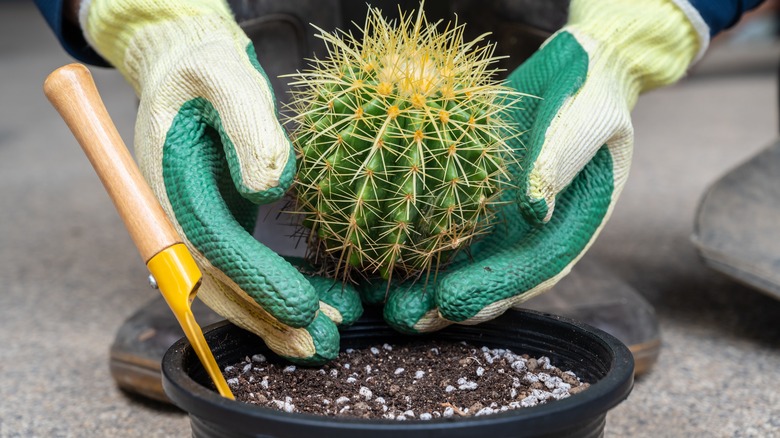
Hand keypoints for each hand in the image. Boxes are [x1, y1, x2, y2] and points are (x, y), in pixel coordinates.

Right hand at [81, 0, 360, 362]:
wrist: (187, 67)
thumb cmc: (205, 68)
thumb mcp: (224, 77)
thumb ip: (247, 125)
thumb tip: (269, 184)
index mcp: (168, 183)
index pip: (212, 246)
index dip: (255, 280)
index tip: (300, 306)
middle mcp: (176, 215)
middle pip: (217, 281)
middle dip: (266, 317)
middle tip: (316, 345)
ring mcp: (197, 224)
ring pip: (231, 284)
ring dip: (274, 315)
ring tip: (324, 337)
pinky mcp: (221, 223)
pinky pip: (245, 267)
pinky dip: (277, 289)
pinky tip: (318, 303)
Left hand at [365, 0, 705, 332]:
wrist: (578, 70)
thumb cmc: (590, 94)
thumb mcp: (586, 117)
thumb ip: (561, 158)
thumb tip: (533, 209)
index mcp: (571, 225)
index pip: (532, 271)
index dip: (493, 292)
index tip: (453, 305)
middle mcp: (534, 232)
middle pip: (491, 279)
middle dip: (447, 304)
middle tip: (406, 317)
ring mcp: (504, 217)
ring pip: (463, 259)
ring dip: (423, 282)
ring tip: (382, 299)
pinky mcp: (480, 197)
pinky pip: (447, 221)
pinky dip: (416, 237)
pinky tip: (377, 246)